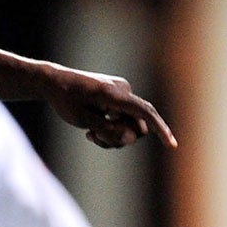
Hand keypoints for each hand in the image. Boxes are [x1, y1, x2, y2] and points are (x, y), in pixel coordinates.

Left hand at [48, 67, 177, 150]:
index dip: (161, 129)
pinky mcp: (118, 98)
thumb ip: (108, 131)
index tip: (172, 145)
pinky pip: (124, 119)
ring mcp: (122, 93)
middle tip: (94, 138)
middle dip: (120, 138)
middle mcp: (124, 90)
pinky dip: (111, 128)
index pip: (145, 113)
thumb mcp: (83, 120)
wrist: (55, 82)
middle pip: (137, 125)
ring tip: (90, 134)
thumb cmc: (66, 100)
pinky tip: (92, 129)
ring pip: (130, 125)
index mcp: (115, 94)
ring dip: (113, 136)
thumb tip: (131, 139)